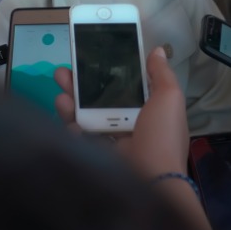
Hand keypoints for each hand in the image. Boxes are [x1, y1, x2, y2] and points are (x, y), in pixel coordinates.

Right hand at [55, 46, 189, 178]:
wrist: (152, 179)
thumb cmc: (162, 135)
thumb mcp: (169, 98)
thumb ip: (161, 73)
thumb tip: (157, 50)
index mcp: (147, 108)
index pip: (124, 84)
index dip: (109, 70)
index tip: (93, 56)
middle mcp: (128, 121)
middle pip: (99, 97)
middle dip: (80, 82)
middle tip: (64, 71)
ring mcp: (111, 138)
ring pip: (85, 114)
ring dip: (70, 101)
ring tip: (60, 91)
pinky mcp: (97, 153)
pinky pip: (80, 136)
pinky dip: (70, 126)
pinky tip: (67, 116)